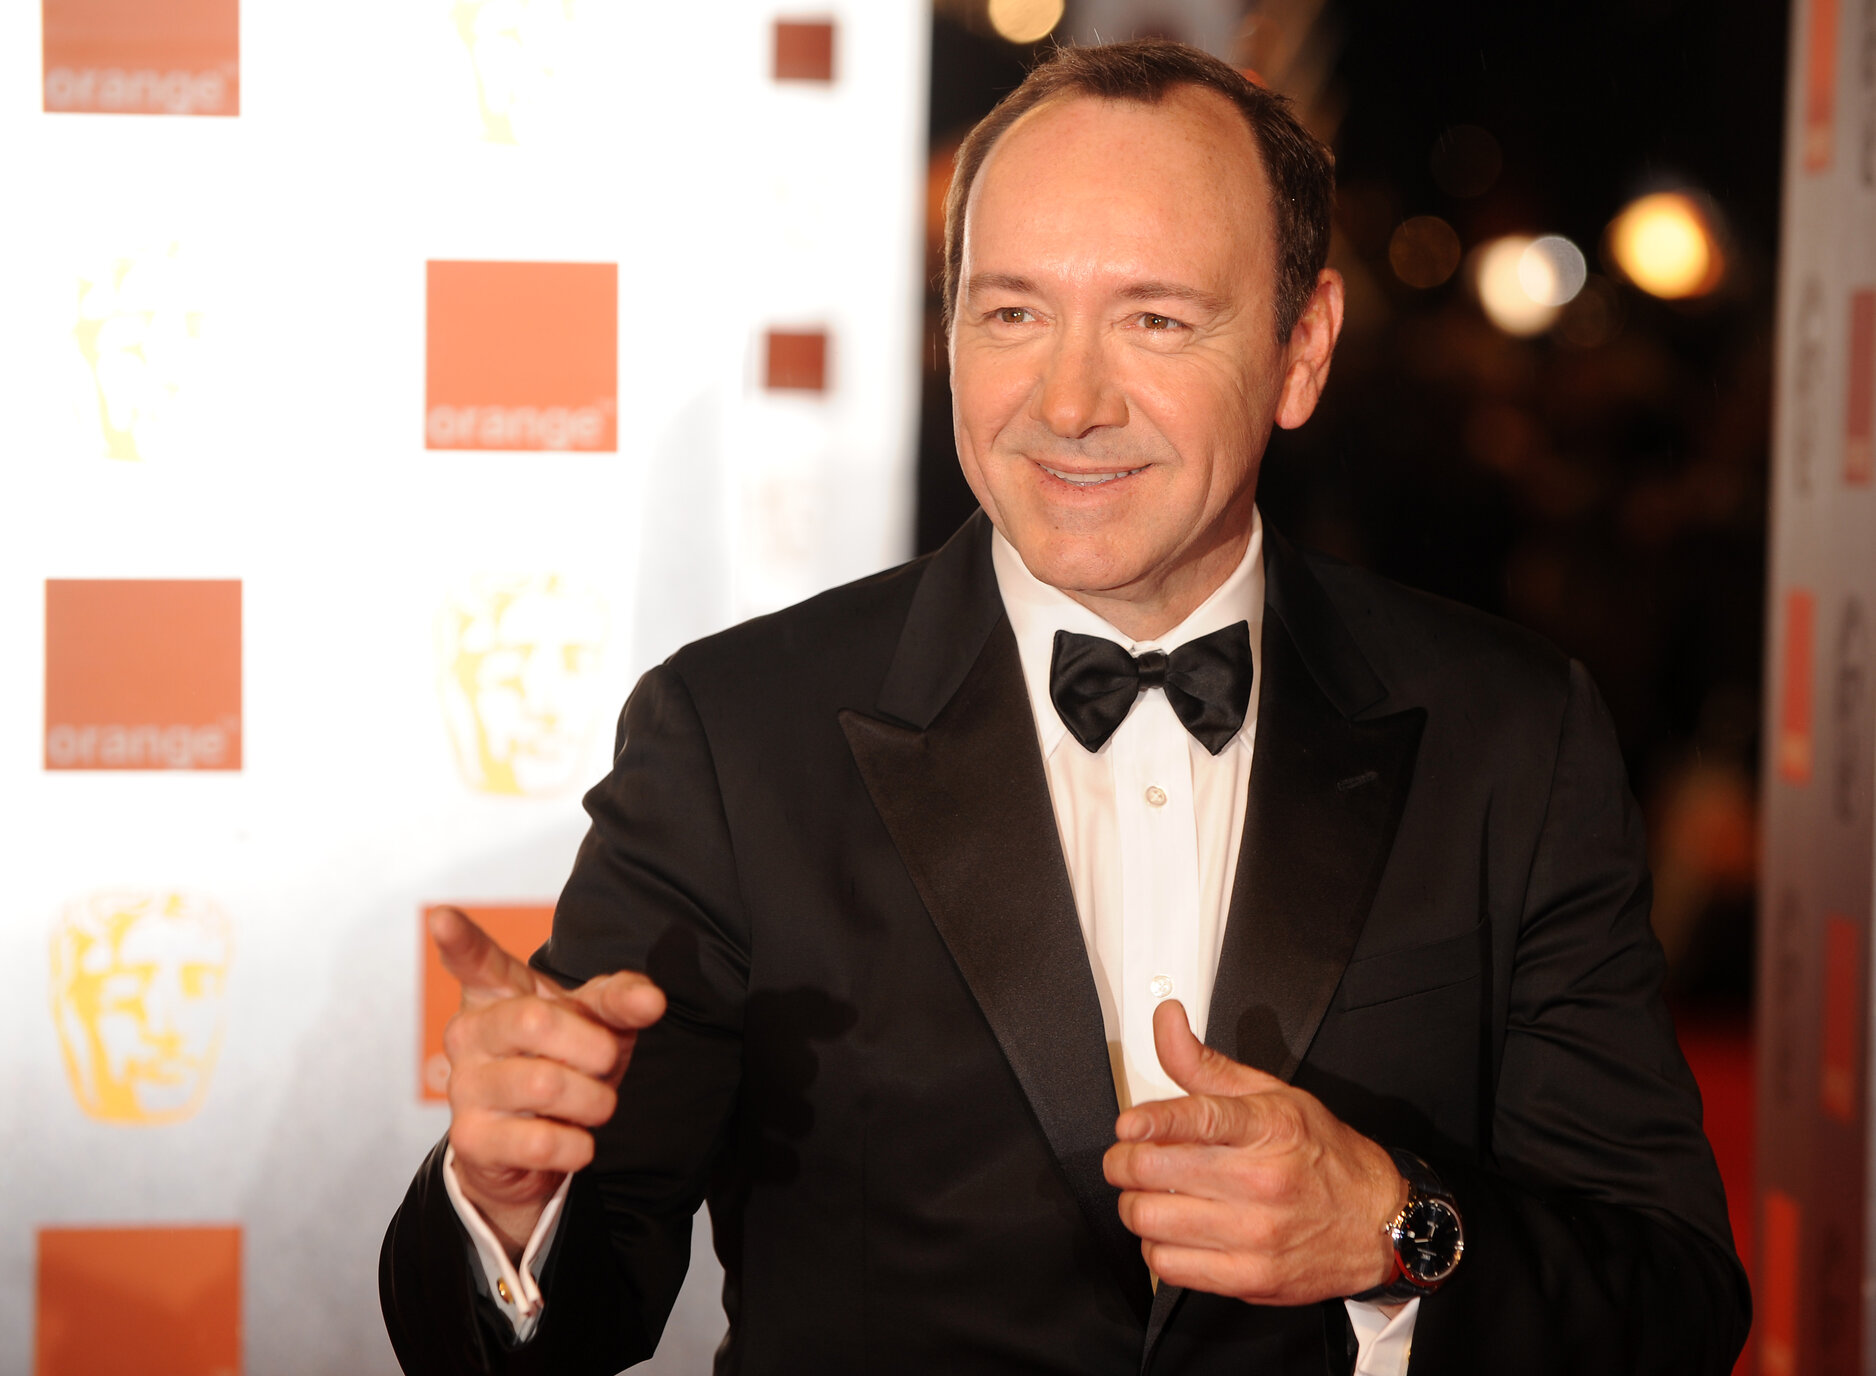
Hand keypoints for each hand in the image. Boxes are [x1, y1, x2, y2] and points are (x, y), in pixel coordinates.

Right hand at [431, 905, 665, 1259]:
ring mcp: (463, 1085)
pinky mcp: (470, 1139)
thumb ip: (622, 1000)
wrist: (534, 1143)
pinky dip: (577, 1145)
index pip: (476, 960)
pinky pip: (538, 1142)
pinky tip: (578, 1142)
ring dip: (593, 1100)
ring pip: (543, 1084)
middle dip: (593, 1047)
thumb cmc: (566, 1060)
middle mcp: (469, 1032)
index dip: (460, 940)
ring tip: (596, 1105)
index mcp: (496, 992)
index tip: (443, 917)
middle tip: (607, 1063)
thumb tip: (652, 1000)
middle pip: (534, 1020)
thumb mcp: (597, 1021)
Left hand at [1102, 1000, 1406, 1304]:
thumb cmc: (1323, 1155)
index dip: (1154, 1121)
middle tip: (1126, 1156)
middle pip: (1157, 1171)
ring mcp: (1255, 1234)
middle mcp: (1262, 1181)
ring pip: (1151, 1219)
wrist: (1376, 1222)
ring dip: (1135, 1203)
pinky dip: (1155, 1246)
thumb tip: (1166, 1019)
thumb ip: (1205, 1063)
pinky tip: (1171, 1231)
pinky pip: (1168, 1265)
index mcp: (1268, 1128)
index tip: (1128, 1124)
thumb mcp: (1271, 1094)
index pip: (1200, 1119)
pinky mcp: (1249, 1278)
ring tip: (1148, 1193)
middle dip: (1123, 1161)